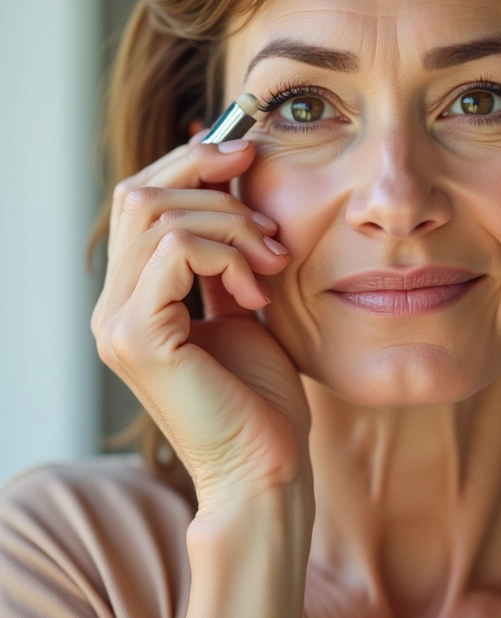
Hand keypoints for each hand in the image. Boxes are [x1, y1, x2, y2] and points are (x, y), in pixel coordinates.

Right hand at [91, 136, 311, 509]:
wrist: (266, 463)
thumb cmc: (260, 391)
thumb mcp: (240, 301)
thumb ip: (222, 252)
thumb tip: (227, 183)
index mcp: (134, 296)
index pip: (139, 198)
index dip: (191, 163)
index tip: (247, 153)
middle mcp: (113, 306)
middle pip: (140, 194)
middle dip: (214, 186)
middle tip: (269, 225)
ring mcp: (117, 322)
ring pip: (160, 215)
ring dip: (231, 226)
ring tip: (270, 266)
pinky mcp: (138, 337)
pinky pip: (178, 250)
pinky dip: (228, 256)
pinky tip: (256, 294)